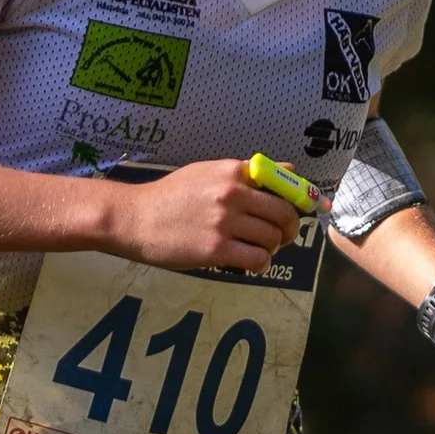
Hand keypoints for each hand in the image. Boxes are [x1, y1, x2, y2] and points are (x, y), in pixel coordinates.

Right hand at [99, 159, 299, 274]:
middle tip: (280, 238)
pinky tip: (248, 263)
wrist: (134, 218)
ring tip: (255, 250)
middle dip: (288, 230)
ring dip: (270, 249)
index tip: (301, 213)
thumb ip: (247, 173)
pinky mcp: (216, 250)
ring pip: (272, 240)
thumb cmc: (170, 197)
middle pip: (284, 215)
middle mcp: (232, 194)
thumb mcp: (207, 172)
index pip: (283, 185)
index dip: (300, 201)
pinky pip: (257, 259)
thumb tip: (289, 169)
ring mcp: (224, 223)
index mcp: (233, 171)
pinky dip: (259, 264)